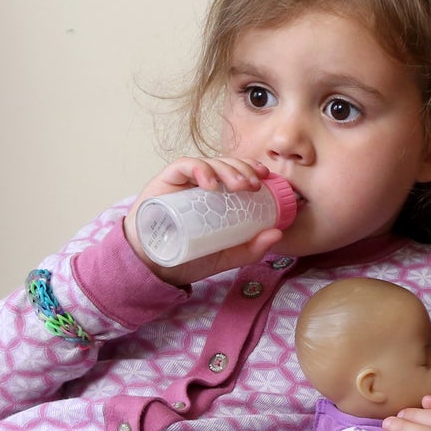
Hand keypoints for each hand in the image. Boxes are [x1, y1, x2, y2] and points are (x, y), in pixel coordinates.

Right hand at [122, 156, 284, 287]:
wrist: (153, 267)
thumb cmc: (189, 257)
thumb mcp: (226, 256)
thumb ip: (251, 248)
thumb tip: (277, 234)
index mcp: (219, 198)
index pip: (238, 174)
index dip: (252, 170)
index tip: (266, 177)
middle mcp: (202, 186)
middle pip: (227, 165)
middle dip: (244, 169)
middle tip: (253, 185)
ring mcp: (184, 182)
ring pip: (209, 162)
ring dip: (227, 169)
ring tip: (238, 186)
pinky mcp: (166, 181)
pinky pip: (184, 166)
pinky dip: (200, 169)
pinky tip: (209, 183)